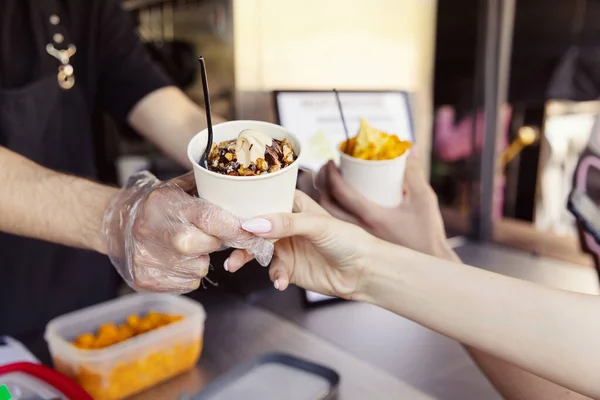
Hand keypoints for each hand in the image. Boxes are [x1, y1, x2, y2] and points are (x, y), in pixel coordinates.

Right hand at [102, 171, 272, 293]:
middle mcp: (155, 231)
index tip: (254, 231)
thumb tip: (248, 187)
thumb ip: (209, 188)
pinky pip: (187, 282)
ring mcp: (148, 258)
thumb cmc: (157, 204)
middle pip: (206, 246)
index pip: (210, 218)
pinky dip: (188, 273)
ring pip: (199, 268)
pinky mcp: (145, 279)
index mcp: (166, 204)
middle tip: (209, 234)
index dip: (236, 227)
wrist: (117, 224)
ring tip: (187, 246)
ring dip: (202, 259)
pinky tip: (177, 259)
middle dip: (216, 242)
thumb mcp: (178, 187)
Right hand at [226, 191, 378, 298]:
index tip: (226, 212)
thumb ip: (285, 223)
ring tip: (235, 266)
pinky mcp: (289, 268)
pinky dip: (273, 276)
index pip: (262, 199)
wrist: (364, 272)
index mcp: (293, 204)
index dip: (243, 205)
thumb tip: (254, 223)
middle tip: (224, 242)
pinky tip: (280, 281)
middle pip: (254, 226)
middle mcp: (286, 224)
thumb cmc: (348, 239)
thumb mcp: (316, 225)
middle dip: (238, 235)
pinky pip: (272, 270)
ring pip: (257, 250)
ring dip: (245, 257)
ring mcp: (286, 246)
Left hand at [303, 152, 452, 257]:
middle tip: (324, 169)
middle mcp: (357, 229)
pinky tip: (330, 202)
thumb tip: (409, 148)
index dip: (331, 174)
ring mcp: (353, 238)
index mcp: (371, 217)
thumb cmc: (425, 234)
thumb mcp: (423, 200)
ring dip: (321, 197)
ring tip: (324, 182)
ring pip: (326, 216)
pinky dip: (326, 211)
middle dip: (320, 183)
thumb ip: (414, 174)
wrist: (423, 266)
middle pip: (326, 204)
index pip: (342, 192)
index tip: (330, 162)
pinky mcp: (353, 244)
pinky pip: (332, 225)